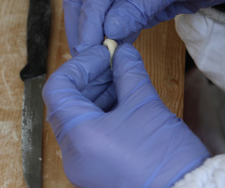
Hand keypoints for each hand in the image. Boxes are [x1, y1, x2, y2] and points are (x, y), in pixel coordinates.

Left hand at [43, 44, 208, 186]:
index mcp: (78, 136)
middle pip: (65, 104)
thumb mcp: (146, 106)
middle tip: (110, 63)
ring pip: (75, 120)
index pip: (58, 89)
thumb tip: (122, 54)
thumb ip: (128, 74)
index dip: (78, 66)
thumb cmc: (166, 160)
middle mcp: (72, 154)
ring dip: (94, 96)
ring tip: (119, 79)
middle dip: (88, 79)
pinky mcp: (92, 171)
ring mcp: (80, 165)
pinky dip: (98, 116)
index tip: (100, 55)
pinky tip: (120, 101)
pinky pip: (85, 137)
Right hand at [64, 0, 224, 54]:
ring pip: (96, 16)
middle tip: (87, 59)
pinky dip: (113, 40)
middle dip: (82, 29)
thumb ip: (138, 4)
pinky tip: (112, 55)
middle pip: (84, 2)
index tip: (88, 46)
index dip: (88, 19)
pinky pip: (116, 25)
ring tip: (96, 62)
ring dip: (95, 38)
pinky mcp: (136, 8)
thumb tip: (110, 29)